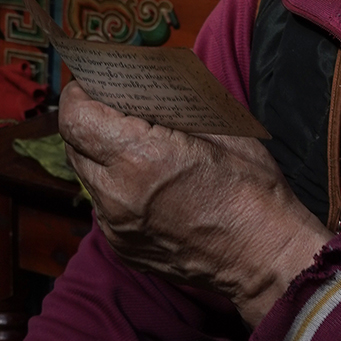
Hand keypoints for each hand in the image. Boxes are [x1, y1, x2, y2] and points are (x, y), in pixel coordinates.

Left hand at [59, 81, 330, 325]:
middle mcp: (118, 194)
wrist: (265, 257)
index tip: (94, 85)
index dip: (79, 95)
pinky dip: (117, 190)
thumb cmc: (252, 190)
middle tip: (113, 110)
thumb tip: (151, 84)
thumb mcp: (221, 129)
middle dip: (88, 122)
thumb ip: (175, 106)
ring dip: (101, 157)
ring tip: (132, 147)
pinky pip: (105, 208)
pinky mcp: (124, 249)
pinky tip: (148, 186)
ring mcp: (117, 227)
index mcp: (141, 157)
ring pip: (88, 178)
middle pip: (74, 146)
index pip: (76, 118)